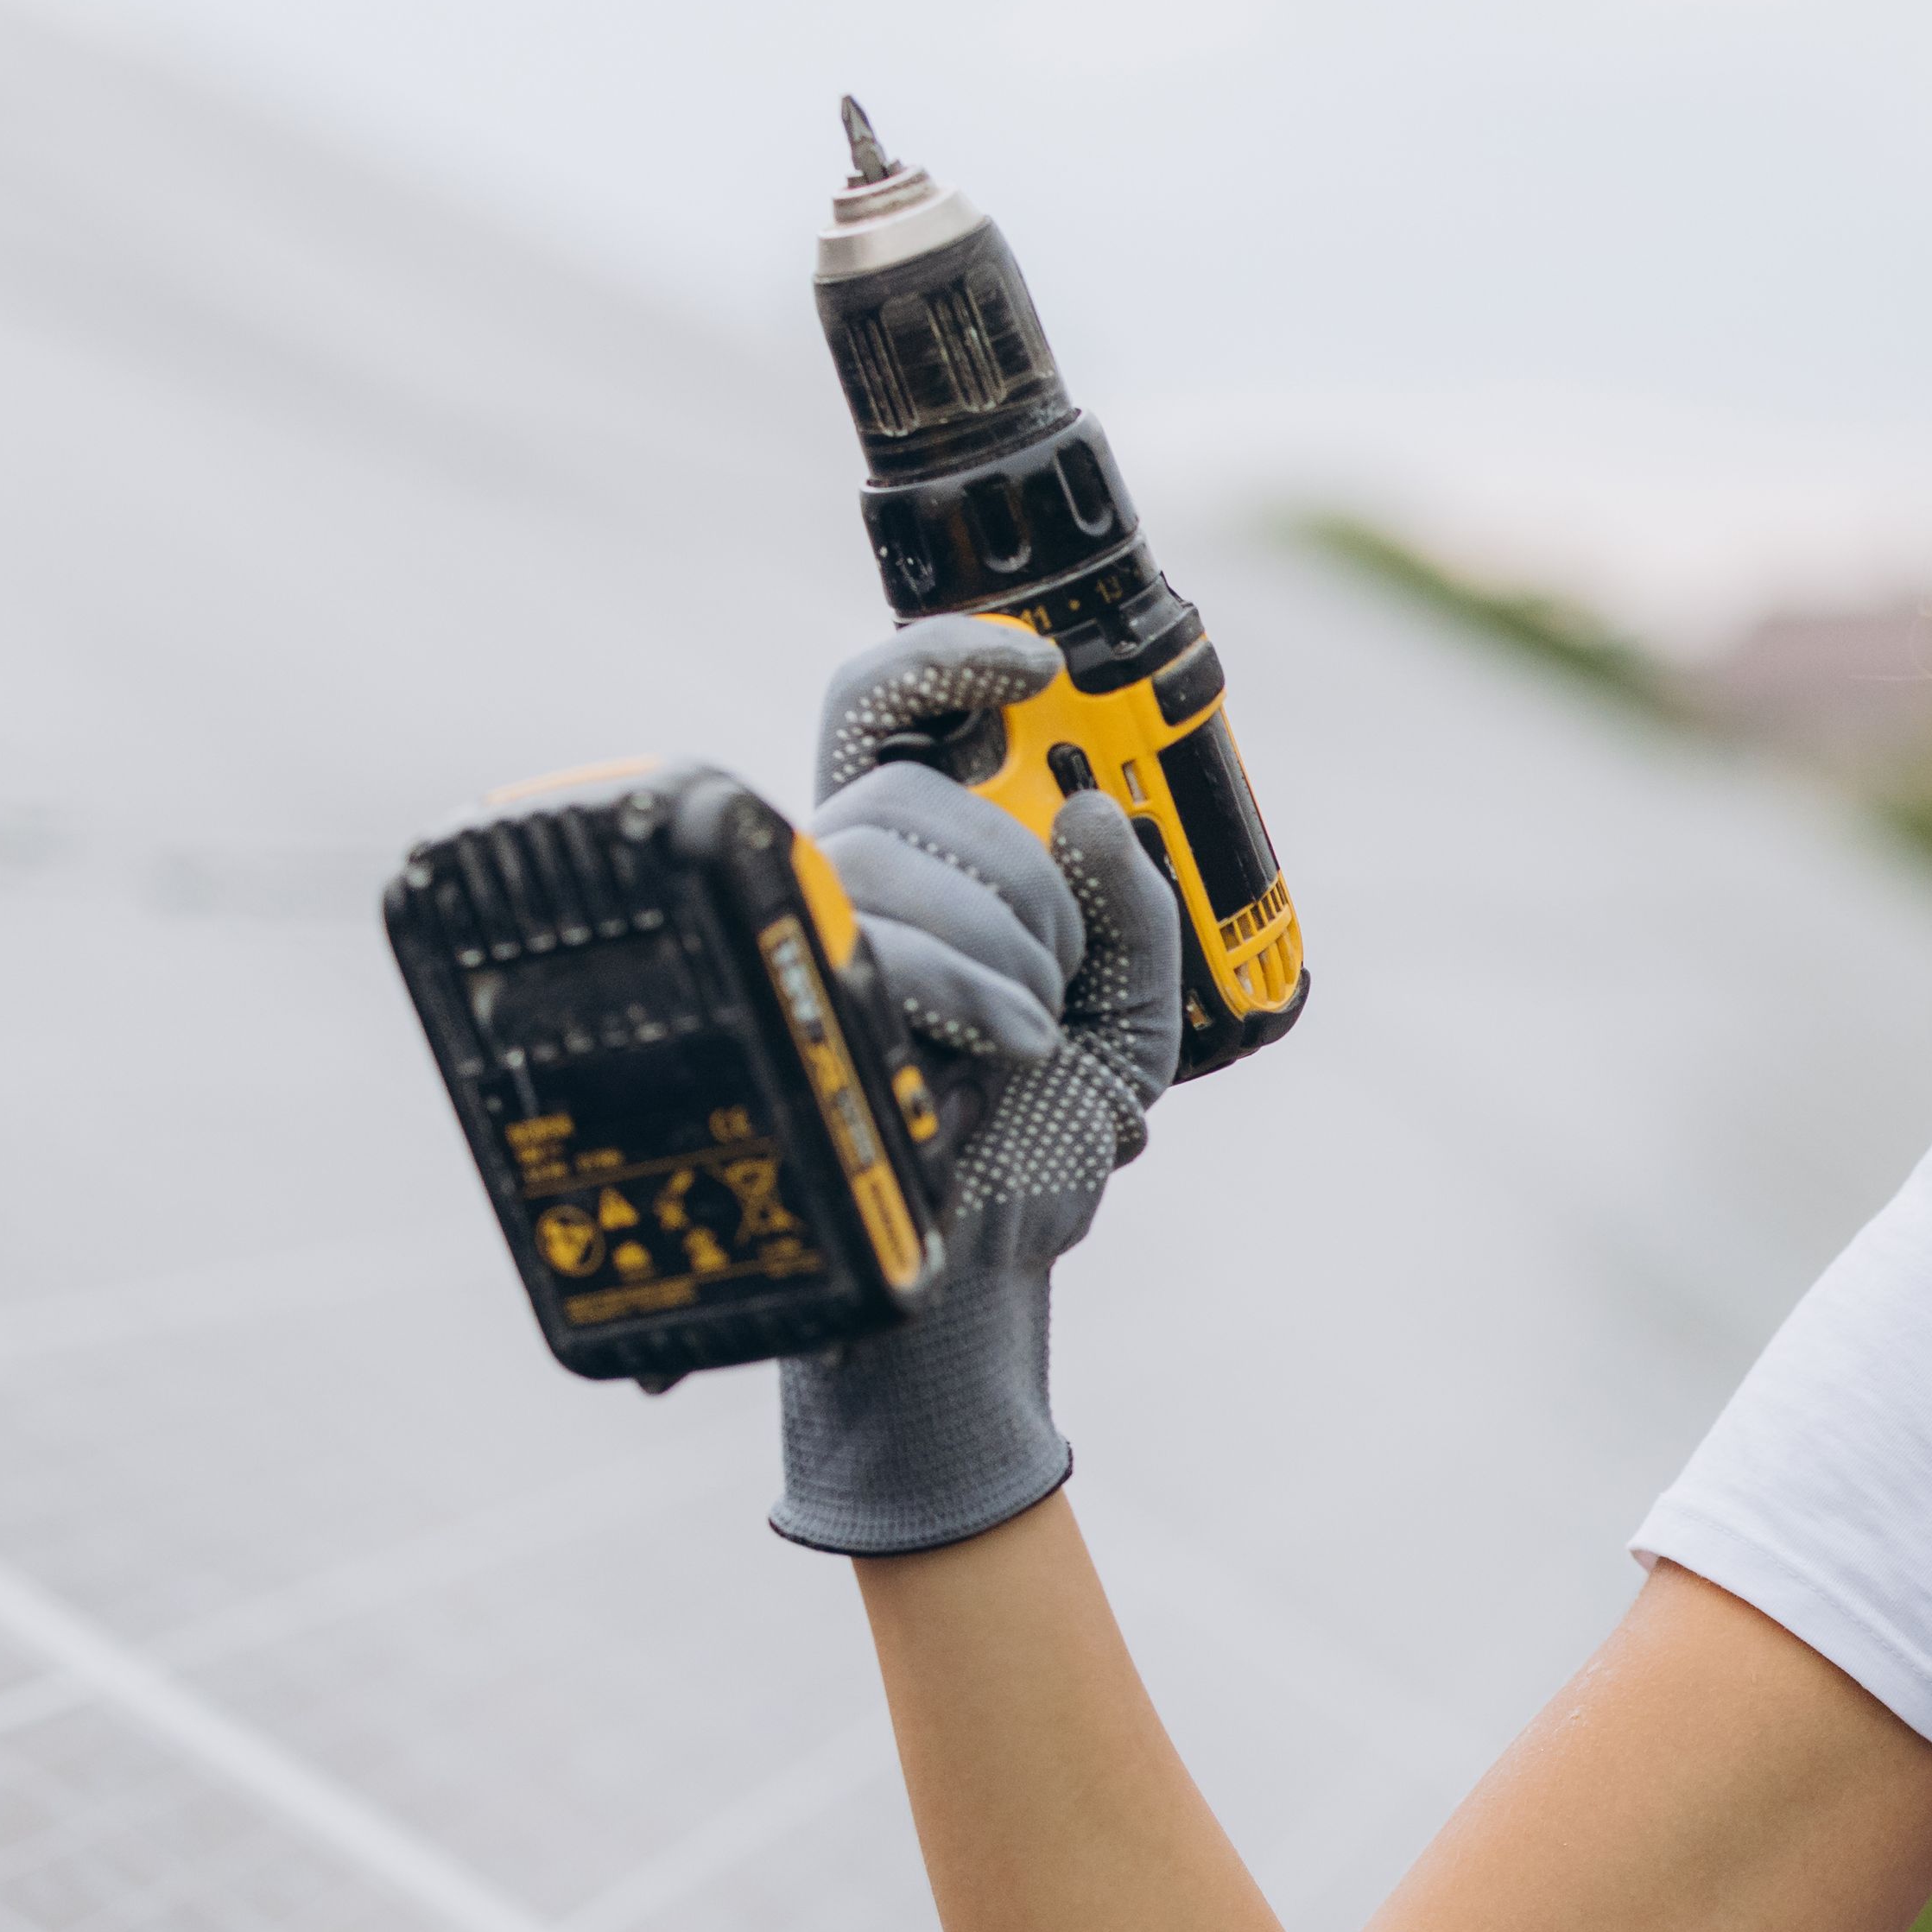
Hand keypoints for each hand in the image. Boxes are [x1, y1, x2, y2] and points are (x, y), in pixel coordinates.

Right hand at [773, 620, 1183, 1556]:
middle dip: (1028, 881)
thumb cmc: (1035, 1145)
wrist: (979, 1271)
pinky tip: (1002, 1051)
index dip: (940, 659)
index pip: (882, 713)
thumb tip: (1093, 811)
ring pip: (902, 853)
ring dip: (1012, 948)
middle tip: (1054, 982)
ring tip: (1024, 1040)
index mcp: (912, 868)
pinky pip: (887, 932)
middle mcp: (841, 884)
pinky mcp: (794, 994)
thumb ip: (1137, 909)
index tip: (1026, 669)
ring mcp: (807, 937)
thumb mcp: (1133, 1017)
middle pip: (923, 793)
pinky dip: (979, 986)